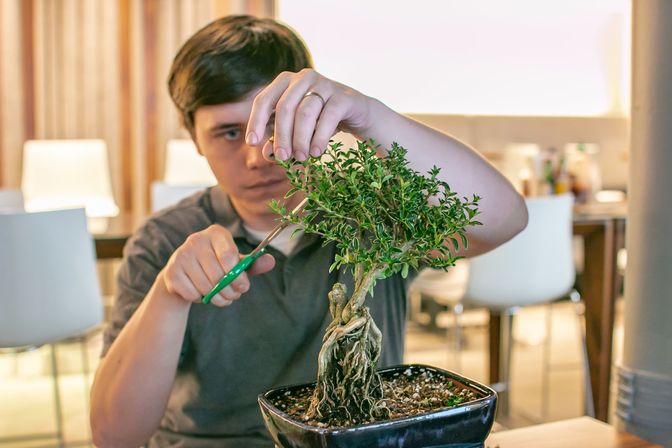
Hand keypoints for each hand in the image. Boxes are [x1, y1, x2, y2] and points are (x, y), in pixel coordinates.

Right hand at [160, 225, 274, 306]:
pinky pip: (192, 293)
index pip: (229, 255)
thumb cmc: (217, 266)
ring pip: (205, 286)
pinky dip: (200, 299)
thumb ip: (253, 263)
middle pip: (218, 274)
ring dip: (217, 298)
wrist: (185, 273)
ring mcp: (181, 254)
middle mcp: (196, 239)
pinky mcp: (171, 271)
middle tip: (233, 297)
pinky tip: (202, 293)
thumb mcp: (236, 263)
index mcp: (216, 233)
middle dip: (229, 291)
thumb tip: (271, 262)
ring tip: (221, 298)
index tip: (244, 288)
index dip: (238, 276)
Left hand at [245, 68, 372, 160]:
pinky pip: (328, 117)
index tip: (252, 143)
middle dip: (281, 135)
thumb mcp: (298, 131)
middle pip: (284, 107)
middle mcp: (304, 77)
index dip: (256, 121)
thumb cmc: (323, 121)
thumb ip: (280, 140)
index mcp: (286, 82)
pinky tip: (317, 152)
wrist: (360, 115)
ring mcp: (325, 84)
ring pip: (305, 112)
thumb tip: (266, 153)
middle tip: (282, 158)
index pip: (264, 100)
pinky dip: (320, 137)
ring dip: (300, 139)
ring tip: (301, 158)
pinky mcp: (343, 96)